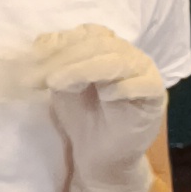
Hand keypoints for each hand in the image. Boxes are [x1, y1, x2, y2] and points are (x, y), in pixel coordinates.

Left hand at [14, 23, 168, 191]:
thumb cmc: (81, 117)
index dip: (61, 43)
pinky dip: (123, 87)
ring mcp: (145, 73)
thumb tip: (41, 42)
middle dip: (66, 58)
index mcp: (107, 47)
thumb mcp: (60, 84)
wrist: (98, 157)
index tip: (34, 60)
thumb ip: (55, 61)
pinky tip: (106, 96)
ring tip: (57, 83)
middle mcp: (128, 55)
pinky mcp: (156, 95)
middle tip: (41, 77)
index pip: (88, 33)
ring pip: (117, 61)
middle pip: (100, 44)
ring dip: (83, 69)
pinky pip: (144, 84)